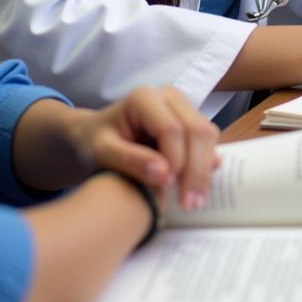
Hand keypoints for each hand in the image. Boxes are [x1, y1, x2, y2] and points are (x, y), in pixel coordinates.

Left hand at [73, 86, 219, 211]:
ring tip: (193, 203)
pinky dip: (205, 166)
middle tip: (188, 205)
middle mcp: (168, 96)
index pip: (172, 129)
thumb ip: (129, 160)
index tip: (167, 191)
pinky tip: (196, 191)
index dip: (175, 161)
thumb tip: (165, 175)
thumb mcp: (101, 152)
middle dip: (196, 170)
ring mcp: (182, 106)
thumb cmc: (94, 142)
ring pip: (207, 135)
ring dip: (203, 170)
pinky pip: (207, 141)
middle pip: (196, 130)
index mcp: (144, 98)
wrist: (94, 135)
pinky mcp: (189, 120)